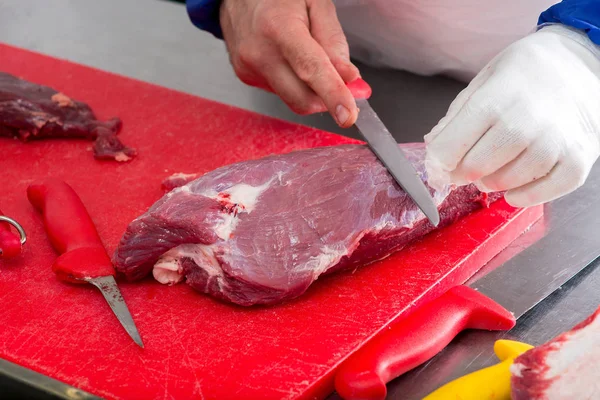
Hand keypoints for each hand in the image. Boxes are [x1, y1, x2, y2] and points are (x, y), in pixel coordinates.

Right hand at [219, 0, 359, 126]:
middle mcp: (259, 53)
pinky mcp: (246, 76)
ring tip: (310, 57)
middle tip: (346, 84)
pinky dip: (295, 83)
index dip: (332, 95)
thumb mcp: (316, 2)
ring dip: (311, 90)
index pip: (310, 70)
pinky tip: (290, 59)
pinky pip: (280, 91)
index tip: (347, 116)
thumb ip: (333, 41)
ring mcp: (249, 68)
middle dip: (327, 99)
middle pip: (302, 98)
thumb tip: (348, 77)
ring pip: (292, 98)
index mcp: (279, 27)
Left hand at [424, 25, 599, 206]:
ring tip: (494, 166)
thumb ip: (456, 116)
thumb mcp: (484, 80)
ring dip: (491, 182)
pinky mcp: (577, 161)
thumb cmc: (528, 71)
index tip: (439, 162)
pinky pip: (540, 195)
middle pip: (474, 169)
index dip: (437, 161)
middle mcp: (524, 124)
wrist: (582, 63)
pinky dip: (523, 196)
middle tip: (464, 166)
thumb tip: (433, 145)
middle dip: (461, 173)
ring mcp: (553, 144)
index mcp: (494, 101)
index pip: (448, 148)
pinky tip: (515, 185)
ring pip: (504, 183)